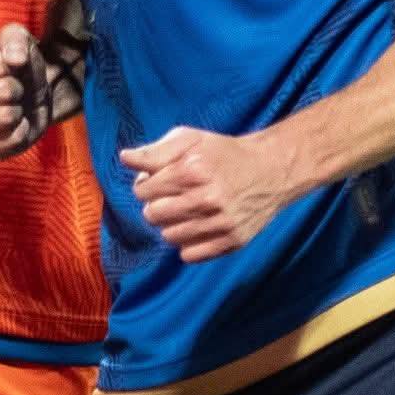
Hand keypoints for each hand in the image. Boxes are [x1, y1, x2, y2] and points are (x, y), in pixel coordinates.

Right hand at [0, 8, 90, 159]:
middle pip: (4, 92)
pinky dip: (23, 130)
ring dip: (21, 110)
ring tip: (13, 107)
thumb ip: (15, 40)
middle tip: (14, 91)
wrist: (31, 97)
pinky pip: (13, 140)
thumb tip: (15, 61)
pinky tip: (14, 125)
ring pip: (8, 116)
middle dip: (20, 88)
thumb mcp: (19, 39)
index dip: (17, 66)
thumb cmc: (19, 66)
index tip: (11, 69)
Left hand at [120, 127, 296, 262]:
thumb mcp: (190, 140)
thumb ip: (155, 151)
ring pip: (169, 237)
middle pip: (152, 215)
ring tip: (186, 210)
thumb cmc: (224, 153)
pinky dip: (188, 243)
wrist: (270, 170)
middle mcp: (207, 198)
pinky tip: (198, 226)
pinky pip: (189, 255)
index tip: (159, 180)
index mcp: (193, 170)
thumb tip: (124, 158)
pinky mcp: (232, 241)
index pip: (143, 190)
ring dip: (171, 224)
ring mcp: (221, 223)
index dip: (146, 184)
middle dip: (156, 205)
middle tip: (172, 196)